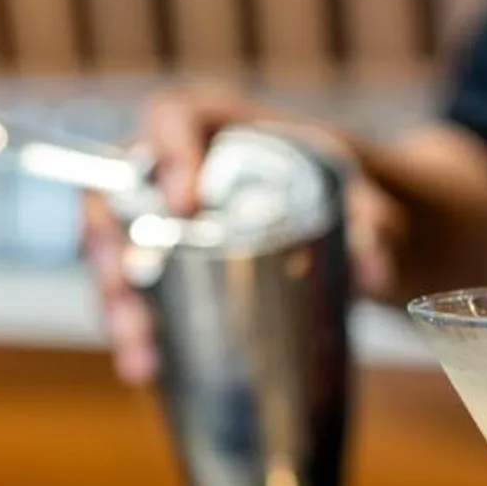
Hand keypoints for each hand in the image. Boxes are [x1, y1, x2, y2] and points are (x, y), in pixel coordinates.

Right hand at [83, 84, 404, 383]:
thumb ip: (372, 223)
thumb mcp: (367, 193)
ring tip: (141, 354)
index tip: (184, 203)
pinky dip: (140, 331)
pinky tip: (149, 369)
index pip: (171, 116)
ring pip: (116, 252)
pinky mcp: (171, 266)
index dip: (166, 152)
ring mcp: (166, 218)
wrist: (364, 221)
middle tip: (132, 289)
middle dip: (113, 245)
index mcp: (220, 125)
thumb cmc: (352, 187)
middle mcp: (178, 166)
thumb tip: (373, 275)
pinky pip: (138, 293)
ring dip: (118, 304)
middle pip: (119, 192)